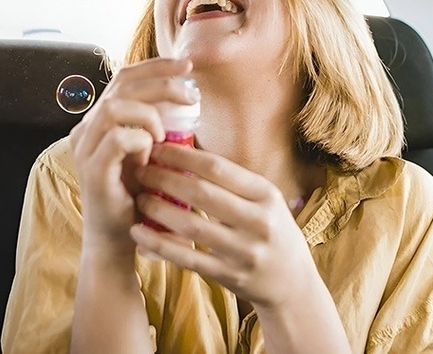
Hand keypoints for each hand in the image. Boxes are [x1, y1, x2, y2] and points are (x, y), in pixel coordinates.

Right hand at [68, 58, 198, 247]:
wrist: (118, 238)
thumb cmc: (137, 196)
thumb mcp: (150, 152)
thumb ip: (157, 124)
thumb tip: (185, 96)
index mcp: (99, 120)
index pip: (124, 78)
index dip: (155, 66)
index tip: (187, 66)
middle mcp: (86, 129)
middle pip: (121, 86)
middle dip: (161, 82)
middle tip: (190, 93)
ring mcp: (85, 149)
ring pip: (114, 107)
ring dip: (148, 115)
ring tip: (166, 135)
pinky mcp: (92, 170)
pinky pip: (118, 139)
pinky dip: (141, 141)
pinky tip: (151, 156)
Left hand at [128, 144, 324, 310]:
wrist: (293, 283)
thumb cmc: (273, 233)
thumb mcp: (266, 202)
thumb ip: (234, 183)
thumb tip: (186, 154)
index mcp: (266, 195)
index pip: (217, 168)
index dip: (182, 156)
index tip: (158, 148)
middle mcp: (258, 222)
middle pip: (202, 194)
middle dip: (165, 179)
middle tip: (141, 171)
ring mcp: (244, 251)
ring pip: (191, 226)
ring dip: (158, 210)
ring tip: (139, 199)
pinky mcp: (229, 276)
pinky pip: (187, 258)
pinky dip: (160, 245)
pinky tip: (139, 233)